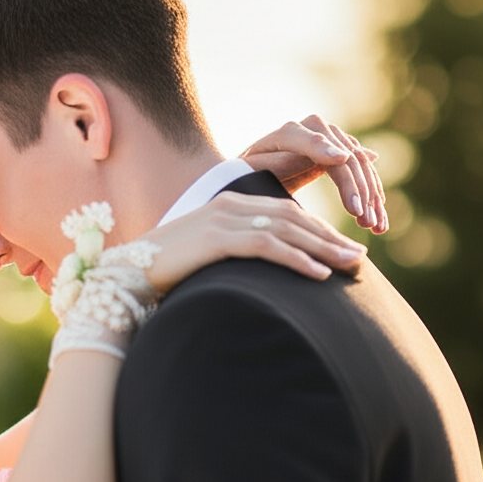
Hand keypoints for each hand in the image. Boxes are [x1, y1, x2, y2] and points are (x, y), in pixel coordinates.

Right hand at [143, 190, 365, 291]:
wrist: (123, 274)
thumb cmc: (159, 273)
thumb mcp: (201, 257)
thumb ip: (229, 255)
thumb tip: (254, 275)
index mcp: (227, 206)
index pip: (282, 213)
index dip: (315, 230)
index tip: (341, 248)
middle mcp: (229, 206)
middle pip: (291, 219)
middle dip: (328, 238)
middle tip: (359, 258)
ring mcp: (222, 221)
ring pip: (286, 230)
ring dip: (322, 249)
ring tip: (350, 266)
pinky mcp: (216, 239)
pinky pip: (267, 247)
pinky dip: (297, 259)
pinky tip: (319, 274)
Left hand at [240, 115, 387, 233]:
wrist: (252, 173)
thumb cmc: (247, 176)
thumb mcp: (254, 172)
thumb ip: (281, 163)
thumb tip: (331, 159)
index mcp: (289, 132)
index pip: (312, 140)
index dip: (326, 150)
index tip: (341, 161)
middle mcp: (316, 129)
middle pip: (345, 158)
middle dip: (356, 189)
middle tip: (363, 219)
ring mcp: (333, 139)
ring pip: (361, 167)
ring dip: (371, 198)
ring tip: (374, 227)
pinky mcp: (343, 153)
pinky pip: (363, 175)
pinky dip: (372, 200)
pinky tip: (379, 221)